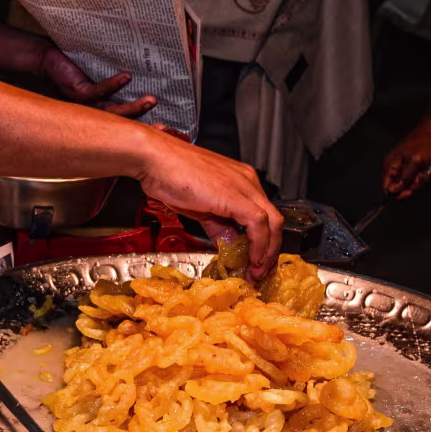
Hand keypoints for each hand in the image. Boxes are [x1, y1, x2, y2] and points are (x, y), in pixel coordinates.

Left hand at [39, 45, 156, 118]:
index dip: (142, 128)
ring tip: (151, 100)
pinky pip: (97, 91)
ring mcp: (84, 104)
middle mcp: (92, 112)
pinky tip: (127, 77)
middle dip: (142, 124)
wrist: (46, 60)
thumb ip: (115, 84)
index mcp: (100, 113)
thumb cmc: (72, 68)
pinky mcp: (77, 91)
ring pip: (111, 112)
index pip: (123, 124)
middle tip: (163, 125)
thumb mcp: (97, 78)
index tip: (164, 129)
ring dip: (132, 107)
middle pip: (120, 123)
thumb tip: (143, 77)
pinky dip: (113, 85)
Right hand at [135, 125, 282, 277]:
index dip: (264, 244)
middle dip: (270, 252)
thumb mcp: (200, 206)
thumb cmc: (170, 174)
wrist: (155, 158)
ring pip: (273, 224)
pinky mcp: (236, 196)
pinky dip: (259, 246)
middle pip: (275, 222)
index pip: (265, 217)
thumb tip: (227, 243)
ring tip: (256, 272)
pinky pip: (259, 224)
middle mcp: (248, 181)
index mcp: (241, 181)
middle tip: (260, 272)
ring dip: (267, 253)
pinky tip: (251, 260)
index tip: (256, 263)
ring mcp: (244, 186)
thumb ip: (218, 225)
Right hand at [382, 124, 430, 198]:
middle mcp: (395, 167)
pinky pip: (418, 178)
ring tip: (428, 169)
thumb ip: (404, 178)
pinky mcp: (414, 166)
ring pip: (411, 183)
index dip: (398, 192)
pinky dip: (425, 175)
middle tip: (422, 175)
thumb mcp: (415, 163)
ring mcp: (405, 167)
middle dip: (413, 184)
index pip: (387, 187)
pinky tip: (430, 168)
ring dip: (422, 179)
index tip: (410, 190)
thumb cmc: (426, 143)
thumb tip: (392, 191)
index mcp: (390, 165)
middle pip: (400, 187)